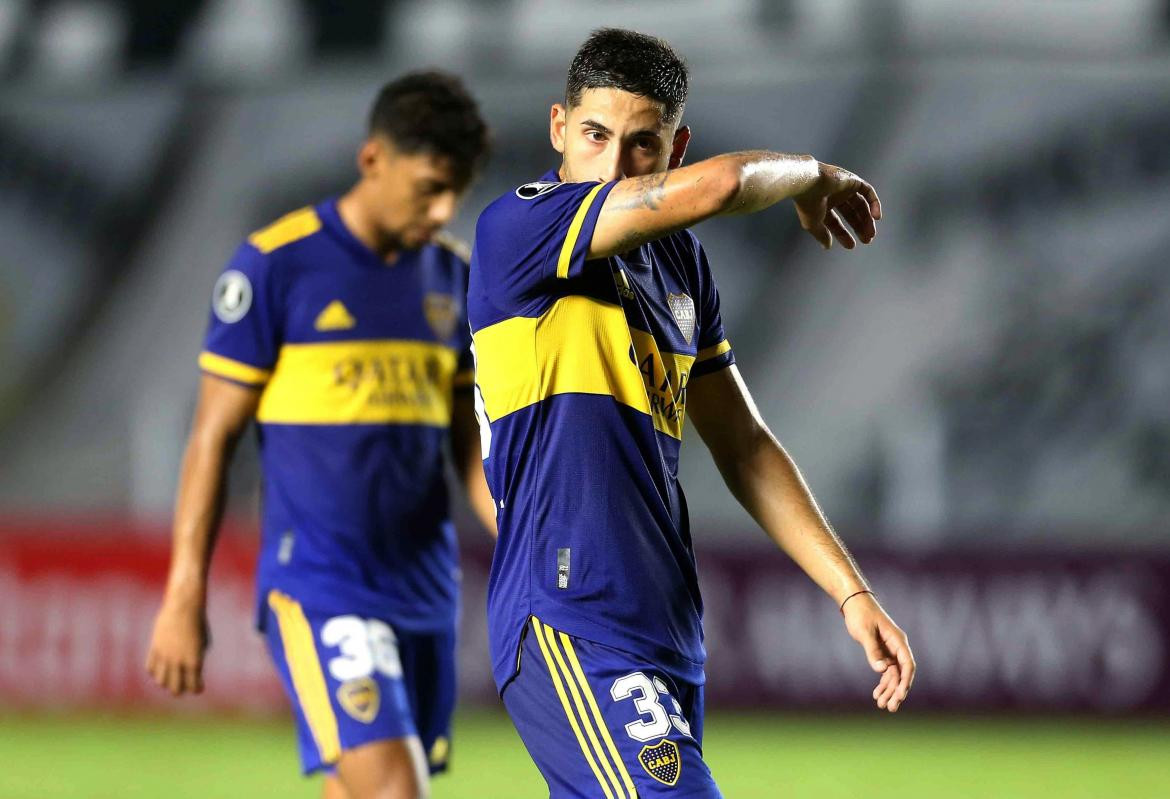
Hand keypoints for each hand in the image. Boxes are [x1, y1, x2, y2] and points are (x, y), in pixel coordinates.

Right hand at [145, 595, 208, 696]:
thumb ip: (198, 656)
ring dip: (165, 683)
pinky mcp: (154, 648)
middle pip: (175, 688)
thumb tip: (191, 669)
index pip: (193, 685)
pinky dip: (155, 672)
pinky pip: (151, 668)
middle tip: (182, 688)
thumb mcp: (203, 641)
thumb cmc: (198, 622)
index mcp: (194, 660)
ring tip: (169, 679)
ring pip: (160, 681)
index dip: (196, 688)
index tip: (197, 688)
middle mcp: (178, 661)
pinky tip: (160, 669)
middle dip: (179, 690)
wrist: (183, 606)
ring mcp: (165, 656)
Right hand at [794, 163, 881, 249]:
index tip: (851, 246)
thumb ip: (822, 235)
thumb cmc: (808, 203)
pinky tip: (876, 217)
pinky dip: (874, 203)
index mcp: (823, 205)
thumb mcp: (813, 224)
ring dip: (867, 219)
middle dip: (859, 227)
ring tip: (871, 233)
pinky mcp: (853, 180)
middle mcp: (834, 195)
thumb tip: (827, 246)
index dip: (843, 234)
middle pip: (851, 213)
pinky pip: (868, 192)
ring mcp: (844, 187)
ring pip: (861, 204)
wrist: (809, 183)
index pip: (836, 221)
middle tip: (867, 240)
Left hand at [841, 592, 914, 711]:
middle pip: (901, 673)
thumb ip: (873, 651)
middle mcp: (897, 647)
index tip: (900, 695)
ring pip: (893, 675)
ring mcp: (890, 650)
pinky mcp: (882, 652)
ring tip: (882, 705)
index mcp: (898, 641)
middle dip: (897, 691)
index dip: (905, 681)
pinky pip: (885, 671)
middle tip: (891, 708)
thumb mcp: (865, 633)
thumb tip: (881, 670)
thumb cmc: (860, 615)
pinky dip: (882, 683)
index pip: (908, 664)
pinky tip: (877, 694)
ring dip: (889, 690)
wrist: (854, 603)